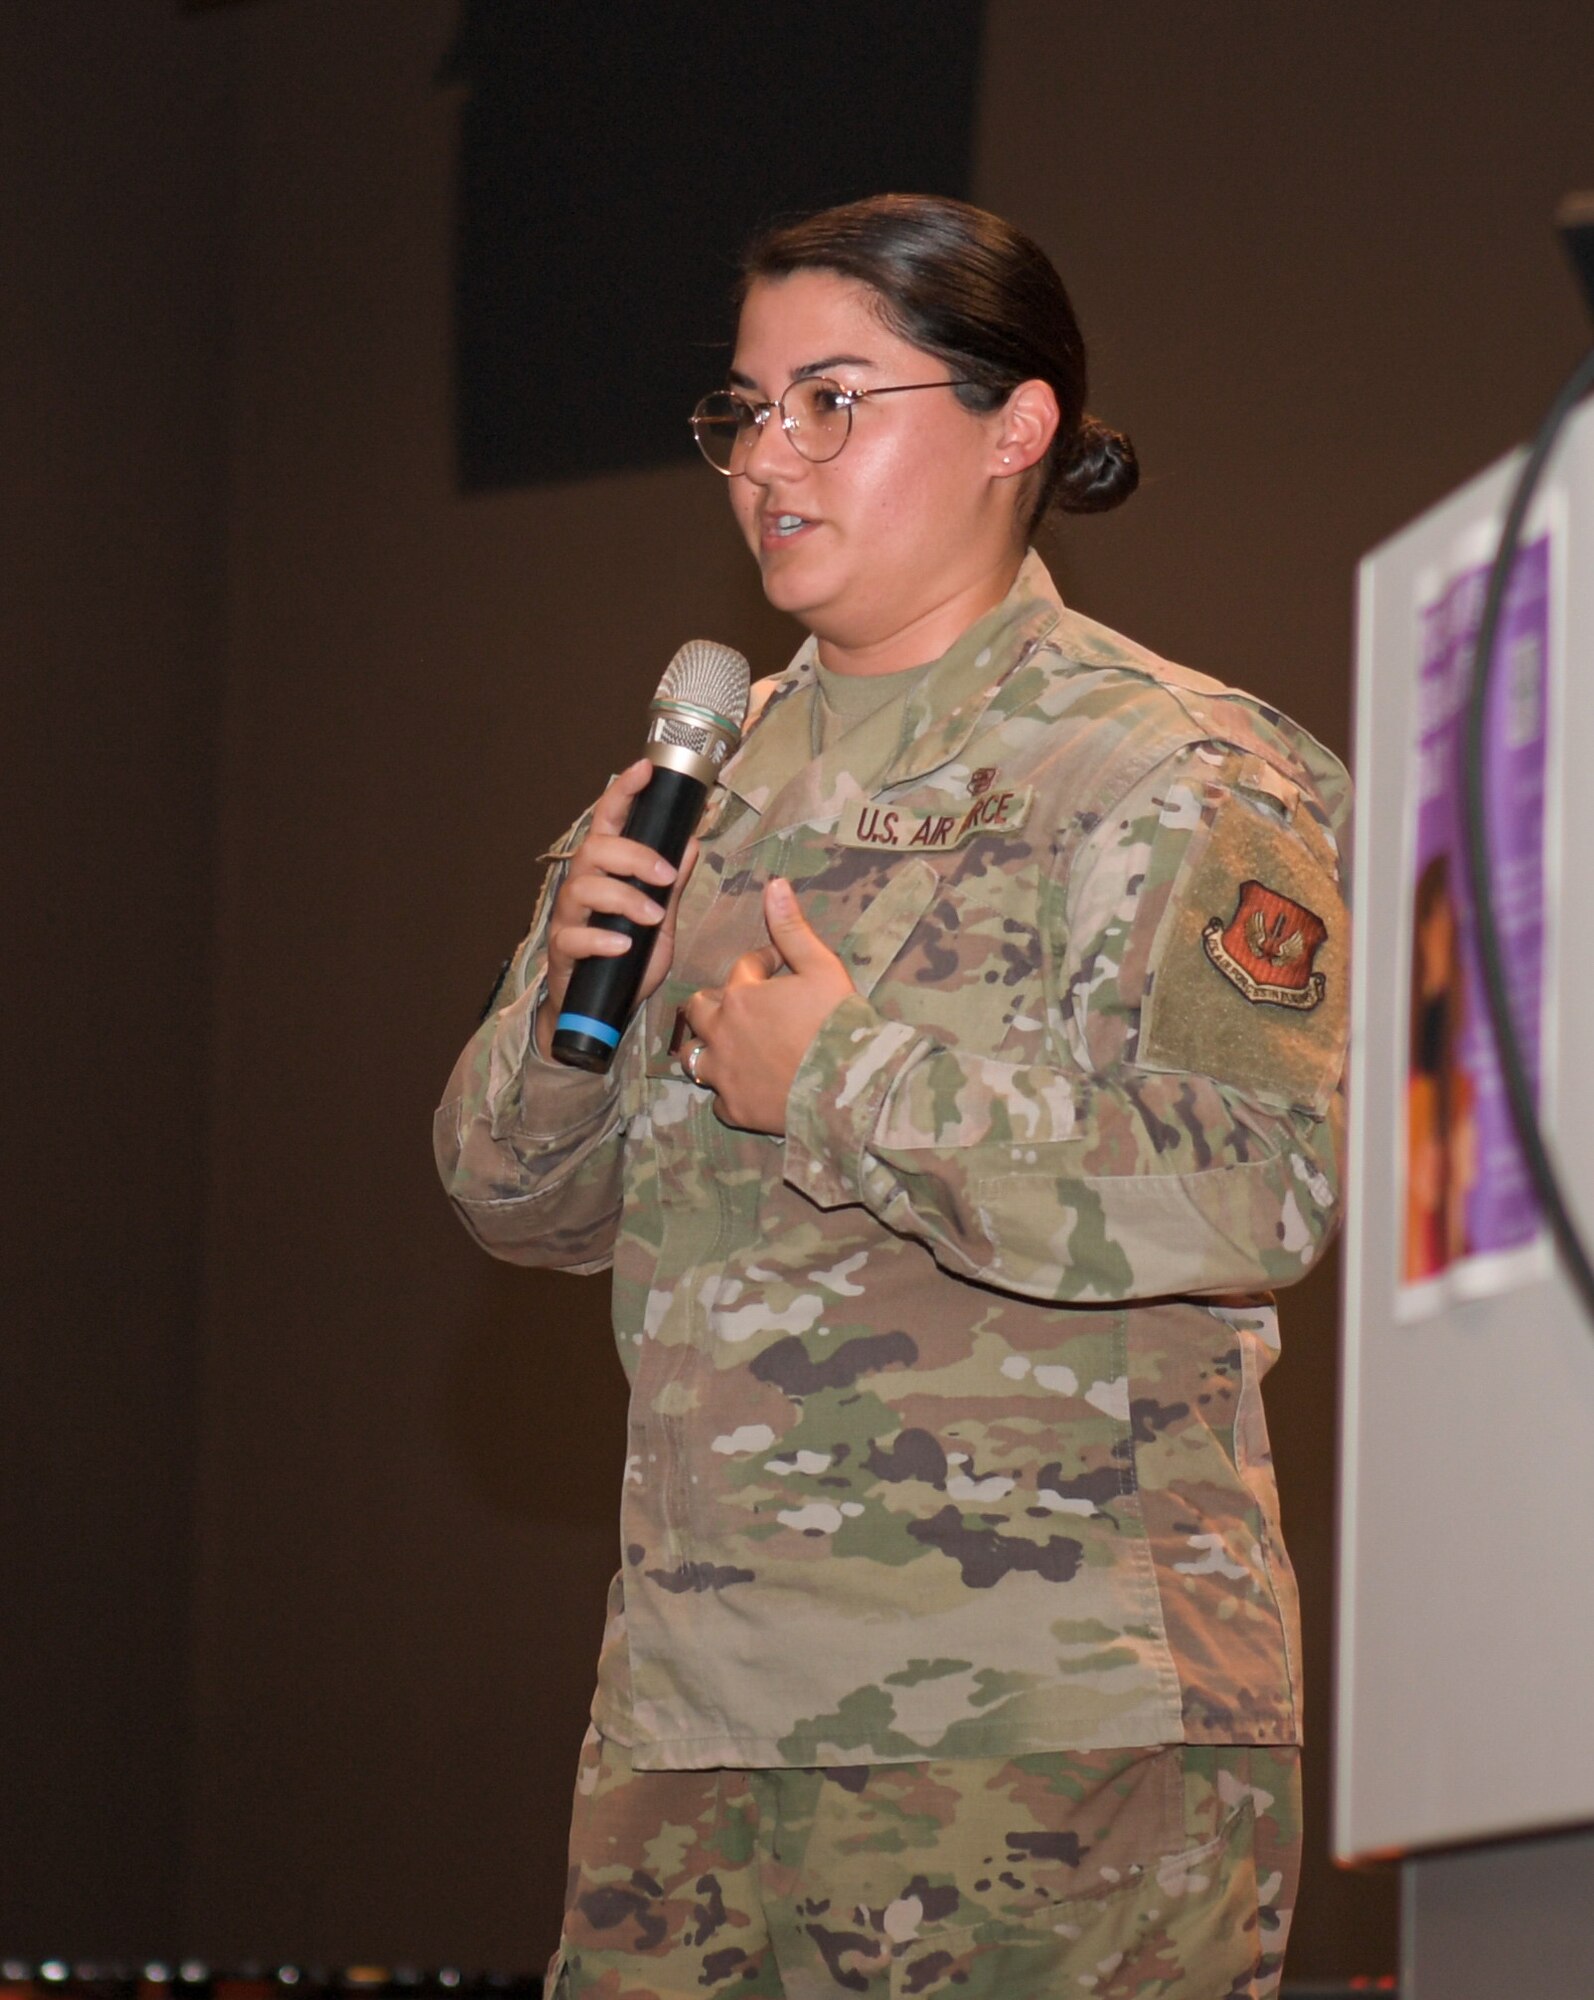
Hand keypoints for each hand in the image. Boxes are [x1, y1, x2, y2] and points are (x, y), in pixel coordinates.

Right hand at [535, 758, 699, 1060]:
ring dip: (624, 898)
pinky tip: (624, 946)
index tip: (644, 768)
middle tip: (666, 877)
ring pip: (583, 888)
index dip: (623, 792)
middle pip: (595, 849)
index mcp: (607, 872)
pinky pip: (575, 936)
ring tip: (652, 918)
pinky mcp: (562, 952)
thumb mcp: (661, 920)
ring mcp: (569, 918)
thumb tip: (690, 843)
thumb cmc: (628, 960)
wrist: (602, 1012)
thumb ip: (672, 884)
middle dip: (634, 857)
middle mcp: (583, 886)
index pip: (610, 822)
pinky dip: (602, 938)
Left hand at [681, 878, 853, 1133]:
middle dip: (718, 1002)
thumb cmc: (838, 1023)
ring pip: (694, 1055)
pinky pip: (718, 1097)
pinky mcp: (735, 1107)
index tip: (779, 966)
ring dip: (708, 1045)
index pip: (742, 967)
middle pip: (698, 1008)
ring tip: (732, 1045)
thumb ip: (792, 928)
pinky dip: (728, 1089)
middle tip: (746, 1006)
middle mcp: (723, 1032)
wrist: (850, 1087)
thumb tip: (774, 884)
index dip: (762, 963)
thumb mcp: (822, 968)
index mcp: (742, 994)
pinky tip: (746, 1085)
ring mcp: (725, 1073)